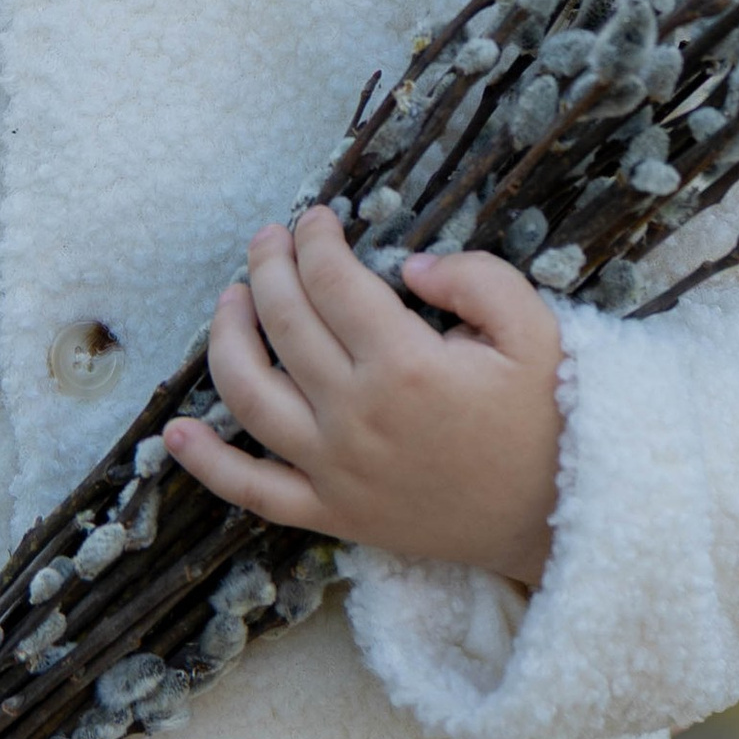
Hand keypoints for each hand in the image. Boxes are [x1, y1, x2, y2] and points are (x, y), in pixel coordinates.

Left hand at [163, 205, 561, 587]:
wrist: (560, 519)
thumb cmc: (549, 418)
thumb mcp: (536, 330)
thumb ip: (476, 278)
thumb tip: (408, 265)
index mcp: (406, 366)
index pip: (333, 282)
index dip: (315, 240)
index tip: (314, 219)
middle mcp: (357, 416)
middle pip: (284, 323)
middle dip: (267, 267)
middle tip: (268, 240)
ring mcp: (336, 470)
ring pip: (249, 394)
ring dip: (226, 337)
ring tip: (230, 299)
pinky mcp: (332, 514)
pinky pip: (252, 491)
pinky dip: (207, 464)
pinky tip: (177, 432)